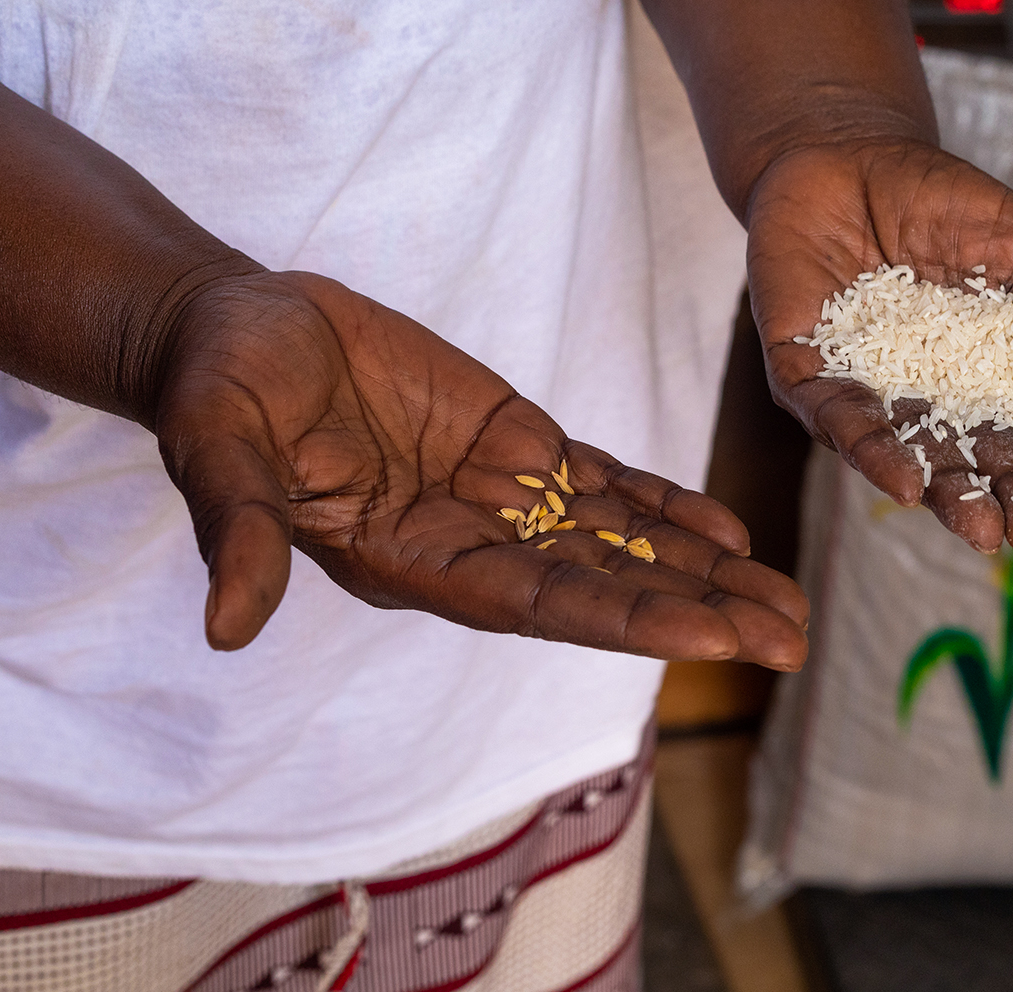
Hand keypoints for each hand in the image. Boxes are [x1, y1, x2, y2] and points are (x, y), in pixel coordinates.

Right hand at [155, 271, 808, 667]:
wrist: (234, 329)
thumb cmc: (219, 389)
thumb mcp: (219, 450)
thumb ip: (241, 531)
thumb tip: (225, 628)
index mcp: (415, 561)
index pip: (541, 604)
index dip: (630, 616)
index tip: (715, 636)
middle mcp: (471, 544)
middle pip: (606, 586)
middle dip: (700, 612)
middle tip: (793, 642)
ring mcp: (499, 495)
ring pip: (621, 541)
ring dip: (706, 573)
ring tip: (789, 602)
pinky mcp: (514, 442)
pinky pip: (604, 482)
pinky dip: (666, 505)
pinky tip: (730, 529)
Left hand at [745, 138, 1012, 563]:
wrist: (850, 149)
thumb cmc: (947, 199)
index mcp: (985, 381)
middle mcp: (925, 402)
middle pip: (970, 468)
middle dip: (1005, 506)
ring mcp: (864, 394)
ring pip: (905, 460)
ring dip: (942, 496)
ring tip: (976, 526)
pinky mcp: (803, 375)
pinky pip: (835, 421)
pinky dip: (868, 449)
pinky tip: (901, 477)